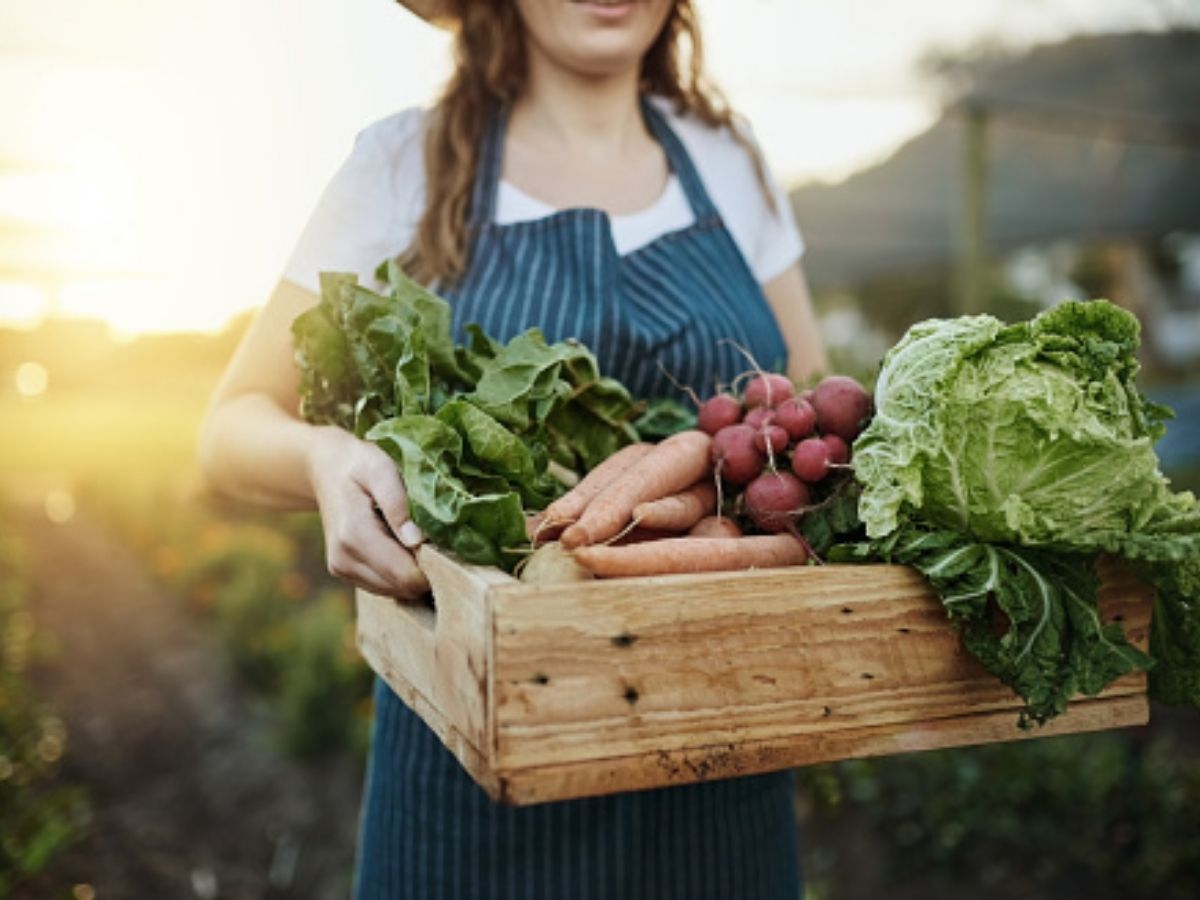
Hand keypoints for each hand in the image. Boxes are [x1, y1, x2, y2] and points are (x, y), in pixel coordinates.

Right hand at [306, 427, 430, 600]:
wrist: (325, 468)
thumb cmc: (358, 464)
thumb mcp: (380, 469)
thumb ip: (397, 503)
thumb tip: (416, 540)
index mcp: (354, 535)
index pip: (404, 575)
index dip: (433, 568)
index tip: (446, 545)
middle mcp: (344, 558)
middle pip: (402, 588)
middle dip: (426, 571)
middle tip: (438, 541)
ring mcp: (342, 568)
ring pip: (394, 591)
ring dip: (412, 573)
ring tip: (417, 539)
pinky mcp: (344, 572)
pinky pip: (383, 586)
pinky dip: (399, 573)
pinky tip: (402, 546)